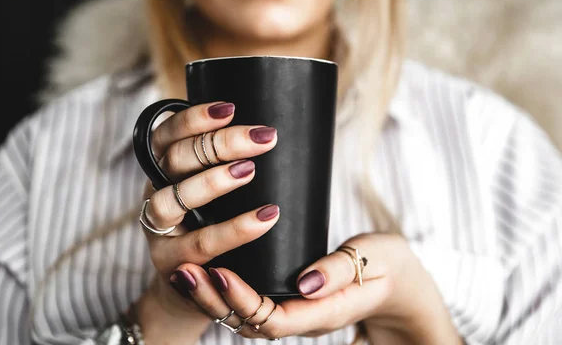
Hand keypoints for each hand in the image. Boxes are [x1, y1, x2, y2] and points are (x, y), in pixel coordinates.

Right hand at [133, 101, 280, 343]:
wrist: (192, 288)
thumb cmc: (210, 226)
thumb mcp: (213, 192)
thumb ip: (226, 165)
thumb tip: (272, 133)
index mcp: (162, 169)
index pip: (167, 134)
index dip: (194, 118)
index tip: (230, 107)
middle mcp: (153, 193)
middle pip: (175, 160)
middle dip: (219, 144)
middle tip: (263, 137)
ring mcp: (157, 230)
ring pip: (172, 200)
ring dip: (211, 181)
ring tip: (251, 171)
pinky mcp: (170, 263)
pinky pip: (200, 243)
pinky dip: (233, 230)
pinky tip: (265, 219)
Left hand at [177, 233, 460, 343]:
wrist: (400, 285)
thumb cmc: (390, 267)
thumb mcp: (375, 261)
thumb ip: (341, 271)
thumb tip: (306, 282)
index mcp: (323, 313)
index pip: (272, 318)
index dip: (242, 299)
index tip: (218, 269)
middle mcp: (303, 319)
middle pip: (249, 323)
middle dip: (214, 299)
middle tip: (184, 271)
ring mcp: (296, 312)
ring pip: (245, 317)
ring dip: (213, 296)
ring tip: (183, 272)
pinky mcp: (290, 300)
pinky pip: (252, 304)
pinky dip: (226, 291)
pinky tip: (206, 269)